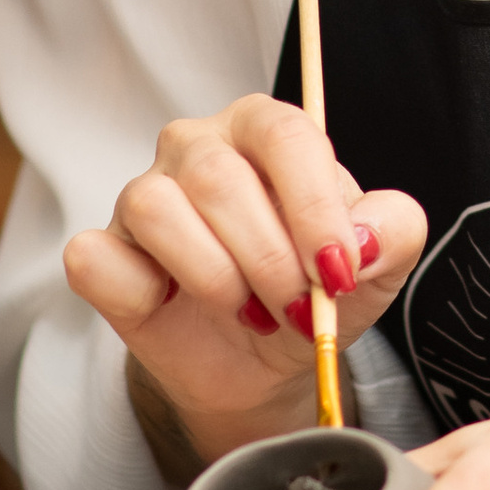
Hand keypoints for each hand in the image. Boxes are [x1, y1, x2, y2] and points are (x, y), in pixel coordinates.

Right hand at [64, 92, 425, 465]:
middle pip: (221, 179)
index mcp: (265, 128)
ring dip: (214, 278)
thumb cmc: (314, 290)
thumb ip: (394, 232)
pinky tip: (172, 306)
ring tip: (248, 312)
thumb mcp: (377, 267)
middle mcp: (197, 145)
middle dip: (269, 260)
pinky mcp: (102, 248)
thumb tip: (362, 239)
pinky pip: (96, 256)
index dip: (313, 208)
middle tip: (296, 310)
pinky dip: (139, 293)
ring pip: (158, 209)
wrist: (262, 360)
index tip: (338, 273)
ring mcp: (142, 192)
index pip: (286, 136)